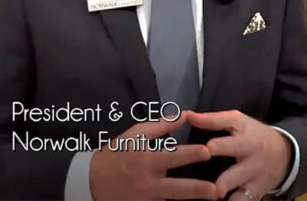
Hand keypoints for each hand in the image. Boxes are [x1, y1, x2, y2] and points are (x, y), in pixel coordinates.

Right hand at [89, 113, 218, 200]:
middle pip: (177, 187)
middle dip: (198, 189)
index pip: (172, 156)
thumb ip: (161, 126)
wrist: (90, 181)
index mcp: (145, 159)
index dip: (191, 154)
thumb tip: (184, 115)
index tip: (208, 151)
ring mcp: (144, 199)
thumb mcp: (134, 134)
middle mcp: (147, 182)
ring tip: (211, 200)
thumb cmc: (116, 153)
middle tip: (216, 190)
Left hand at [184, 110, 291, 200]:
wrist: (284, 153)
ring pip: (242, 195)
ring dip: (230, 198)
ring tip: (216, 197)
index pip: (233, 143)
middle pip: (237, 174)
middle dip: (226, 181)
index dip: (220, 146)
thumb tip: (188, 116)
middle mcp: (252, 162)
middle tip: (216, 188)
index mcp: (247, 141)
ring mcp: (255, 181)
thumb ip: (213, 120)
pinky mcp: (256, 194)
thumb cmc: (254, 133)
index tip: (208, 149)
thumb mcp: (238, 121)